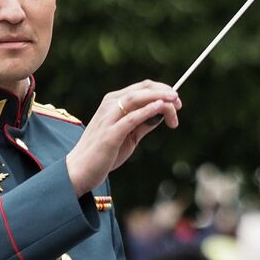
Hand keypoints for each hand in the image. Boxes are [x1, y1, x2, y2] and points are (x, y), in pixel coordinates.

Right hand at [65, 81, 180, 195]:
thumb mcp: (128, 135)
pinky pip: (131, 118)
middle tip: (179, 104)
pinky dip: (147, 110)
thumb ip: (143, 123)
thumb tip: (162, 114)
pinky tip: (160, 108)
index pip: (142, 88)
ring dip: (159, 98)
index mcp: (113, 102)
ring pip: (137, 98)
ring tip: (174, 104)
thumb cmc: (104, 154)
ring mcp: (109, 118)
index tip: (177, 102)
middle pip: (142, 89)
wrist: (80, 171)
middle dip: (164, 93)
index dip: (162, 90)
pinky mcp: (110, 134)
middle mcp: (110, 105)